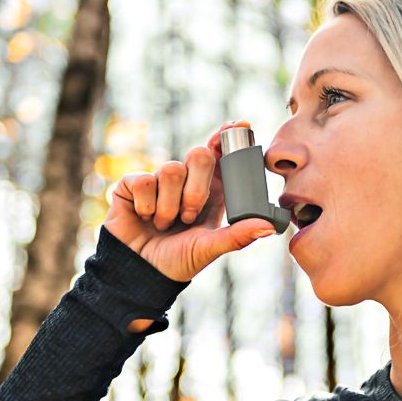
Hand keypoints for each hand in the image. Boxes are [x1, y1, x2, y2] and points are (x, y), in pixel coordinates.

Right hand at [102, 121, 276, 283]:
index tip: (237, 127)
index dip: (227, 138)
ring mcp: (159, 181)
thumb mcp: (211, 249)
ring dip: (169, 206)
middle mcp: (186, 182)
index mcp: (211, 192)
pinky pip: (144, 180)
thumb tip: (268, 227)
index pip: (220, 155)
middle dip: (197, 189)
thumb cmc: (178, 261)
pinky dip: (147, 205)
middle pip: (200, 154)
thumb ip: (238, 235)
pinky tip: (145, 218)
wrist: (141, 273)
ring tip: (166, 225)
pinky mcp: (132, 185)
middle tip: (190, 216)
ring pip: (171, 169)